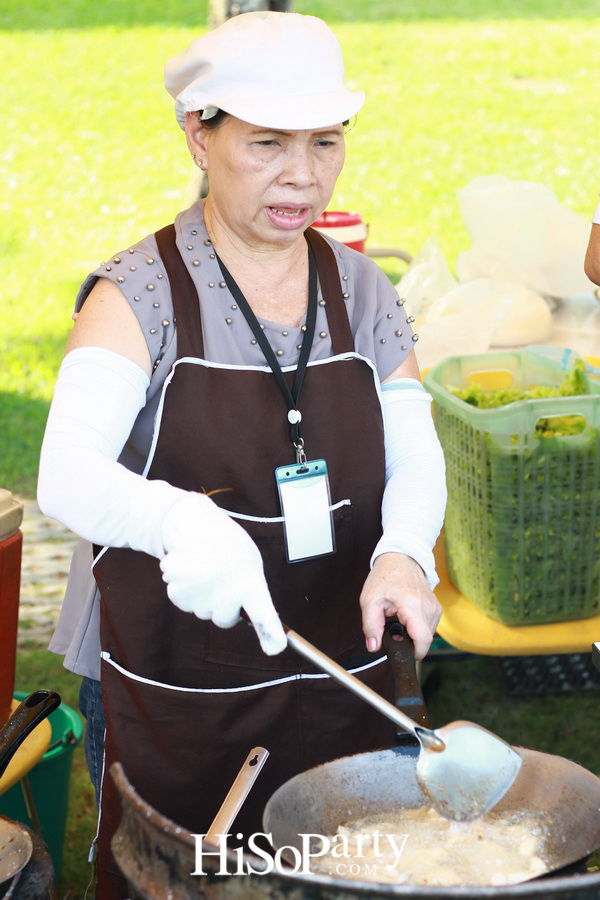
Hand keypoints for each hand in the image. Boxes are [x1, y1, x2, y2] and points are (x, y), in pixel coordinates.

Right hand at [159, 493, 286, 655]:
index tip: (276, 648)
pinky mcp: (179, 595)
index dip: (270, 633)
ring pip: (203, 611)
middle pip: (225, 620)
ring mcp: (202, 597)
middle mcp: (227, 593)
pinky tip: (189, 569)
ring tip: (204, 568)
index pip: (264, 614)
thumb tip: (249, 616)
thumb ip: (250, 589)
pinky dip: (185, 590)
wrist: (193, 523)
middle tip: (221, 578)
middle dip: (223, 606)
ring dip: (203, 595)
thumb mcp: (248, 561)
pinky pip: (185, 604)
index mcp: (251, 582)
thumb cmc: (226, 544)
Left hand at [359, 552, 441, 659]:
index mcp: (412, 605)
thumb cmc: (385, 577)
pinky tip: (406, 616)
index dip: (414, 652)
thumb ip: (371, 626)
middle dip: (408, 641)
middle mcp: (428, 607)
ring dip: (412, 633)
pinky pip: (429, 627)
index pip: (423, 639)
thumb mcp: (369, 600)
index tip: (402, 652)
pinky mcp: (436, 608)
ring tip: (398, 619)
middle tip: (392, 627)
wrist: (400, 559)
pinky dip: (417, 627)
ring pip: (427, 634)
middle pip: (424, 639)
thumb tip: (374, 647)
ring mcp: (435, 607)